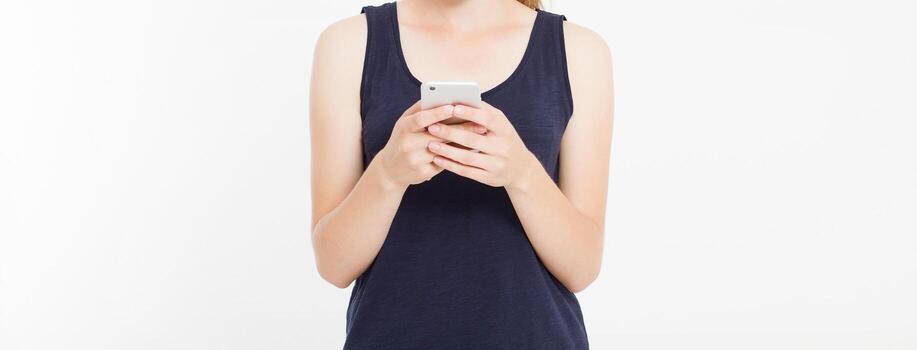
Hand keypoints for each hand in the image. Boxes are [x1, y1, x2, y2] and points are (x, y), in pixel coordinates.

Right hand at [375, 102, 487, 188]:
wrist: (390, 170)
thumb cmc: (402, 139)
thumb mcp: (404, 123)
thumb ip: (420, 110)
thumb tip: (441, 97)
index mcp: (404, 127)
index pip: (421, 118)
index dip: (437, 113)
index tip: (454, 106)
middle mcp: (408, 144)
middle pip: (438, 135)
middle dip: (460, 129)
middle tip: (480, 125)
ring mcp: (415, 160)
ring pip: (444, 150)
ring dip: (463, 144)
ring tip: (479, 137)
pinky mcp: (422, 173)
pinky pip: (444, 163)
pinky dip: (458, 156)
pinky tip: (471, 151)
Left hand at [424, 102, 541, 189]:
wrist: (521, 169)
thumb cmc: (504, 139)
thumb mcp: (501, 125)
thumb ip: (484, 112)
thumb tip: (461, 98)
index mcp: (505, 129)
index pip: (487, 119)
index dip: (470, 113)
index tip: (453, 108)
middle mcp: (502, 147)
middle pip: (473, 139)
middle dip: (450, 132)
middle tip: (432, 127)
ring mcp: (496, 164)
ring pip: (467, 157)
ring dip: (447, 150)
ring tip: (430, 144)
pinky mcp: (489, 178)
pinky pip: (466, 171)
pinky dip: (450, 165)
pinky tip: (438, 159)